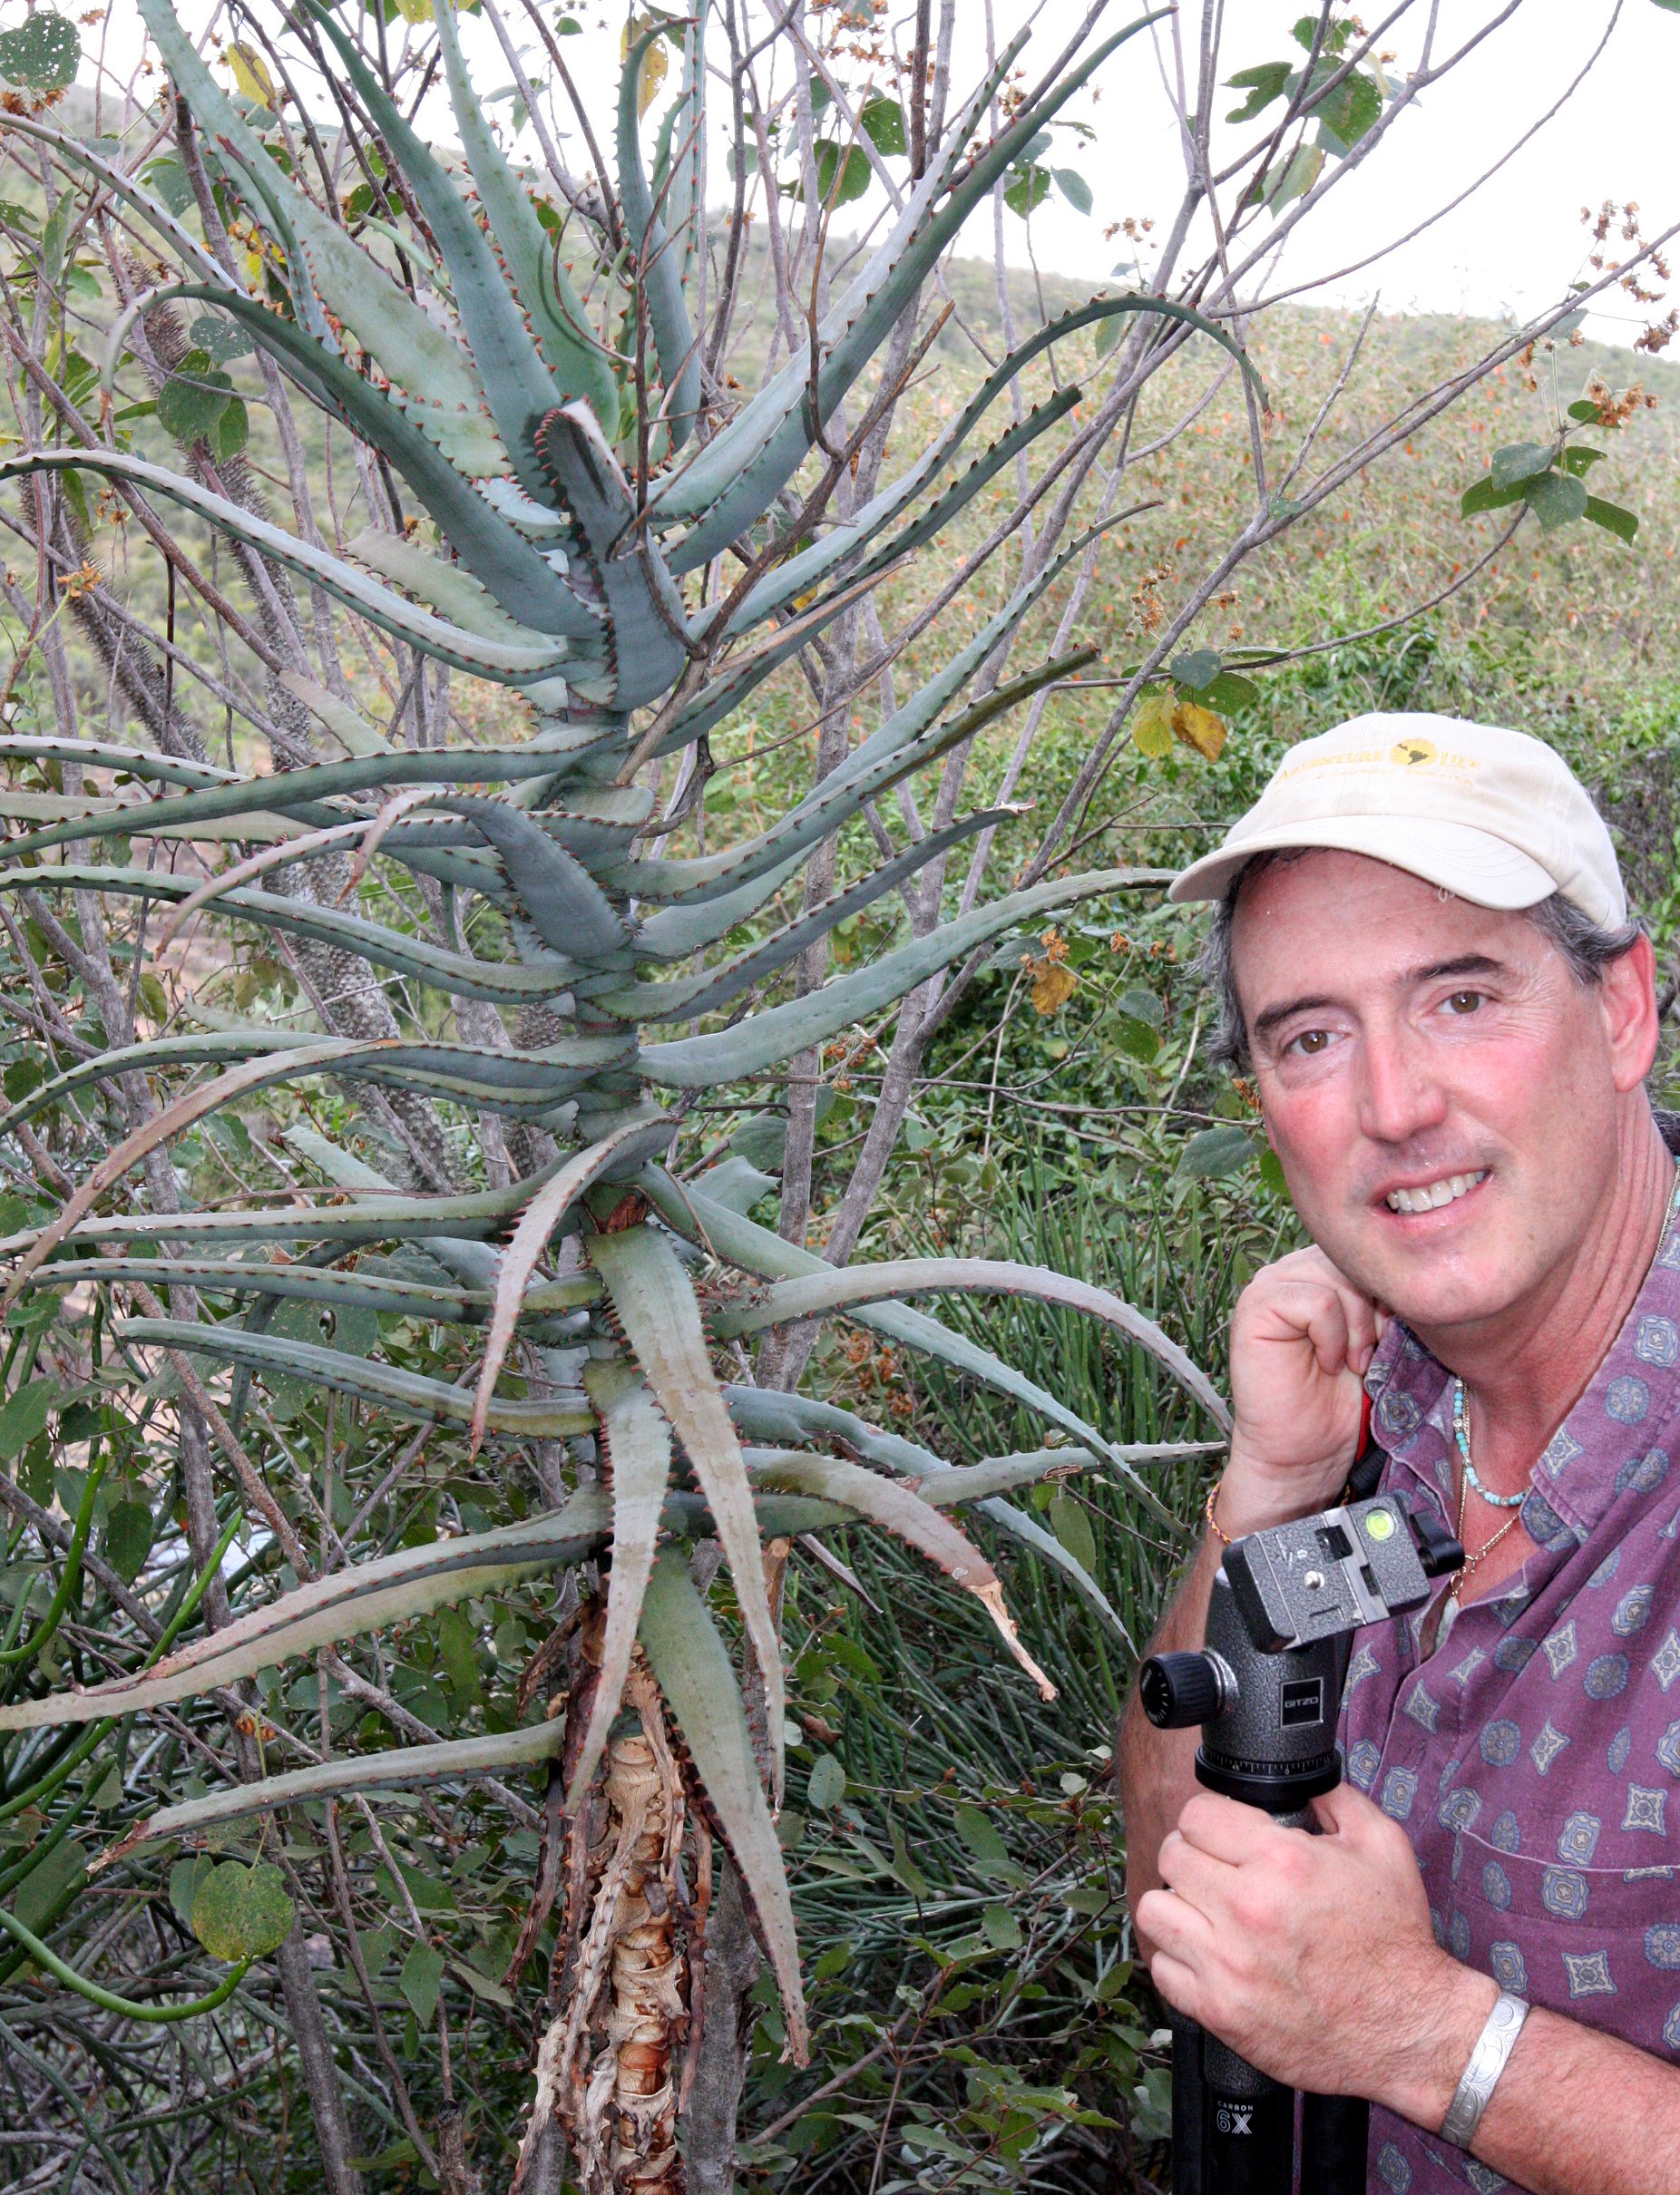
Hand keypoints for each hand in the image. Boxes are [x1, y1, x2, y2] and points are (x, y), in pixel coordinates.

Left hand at [1135, 1785, 1493, 2119]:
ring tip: (1206, 1909)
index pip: (1197, 1815)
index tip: (1226, 1832)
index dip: (1213, 1818)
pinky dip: (1179, 1959)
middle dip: (1193, 1854)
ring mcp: (1227, 1965)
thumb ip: (1333, 1797)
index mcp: (1281, 1863)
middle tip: (1218, 1868)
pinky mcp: (1220, 2011)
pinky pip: (1163, 1969)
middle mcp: (1246, 1910)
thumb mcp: (1383, 1846)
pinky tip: (1208, 1954)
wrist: (1409, 2029)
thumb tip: (1297, 1776)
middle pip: (1171, 1856)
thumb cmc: (1395, 1940)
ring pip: (1154, 1910)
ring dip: (1178, 1905)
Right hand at [1221, 1246, 1387, 1531]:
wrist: (1305, 1453)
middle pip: (1357, 1259)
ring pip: (1340, 1277)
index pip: (1370, 1250)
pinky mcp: (1255, 1307)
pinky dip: (1333, 1339)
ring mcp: (1270, 1284)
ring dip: (1359, 1328)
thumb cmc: (1345, 1401)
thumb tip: (1412, 1274)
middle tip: (1372, 1357)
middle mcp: (1294, 1268)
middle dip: (1378, 1310)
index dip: (1391, 1292)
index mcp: (1324, 1268)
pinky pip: (1317, 1303)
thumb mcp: (1380, 1337)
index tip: (1393, 1338)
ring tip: (1353, 1365)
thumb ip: (1385, 1297)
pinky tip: (1328, 1365)